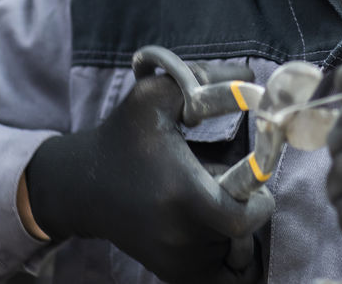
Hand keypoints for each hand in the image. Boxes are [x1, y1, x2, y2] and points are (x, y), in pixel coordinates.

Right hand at [24, 62, 273, 282]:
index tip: (257, 185)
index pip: (244, 218)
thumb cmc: (122, 136)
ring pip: (229, 248)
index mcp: (181, 193)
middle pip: (241, 232)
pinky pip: (216, 268)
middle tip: (231, 185)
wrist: (81, 186)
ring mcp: (174, 260)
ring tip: (204, 198)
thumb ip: (203, 81)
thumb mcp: (154, 97)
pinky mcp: (169, 272)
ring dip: (229, 225)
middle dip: (246, 208)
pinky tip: (201, 221)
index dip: (260, 203)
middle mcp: (179, 234)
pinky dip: (219, 247)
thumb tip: (251, 77)